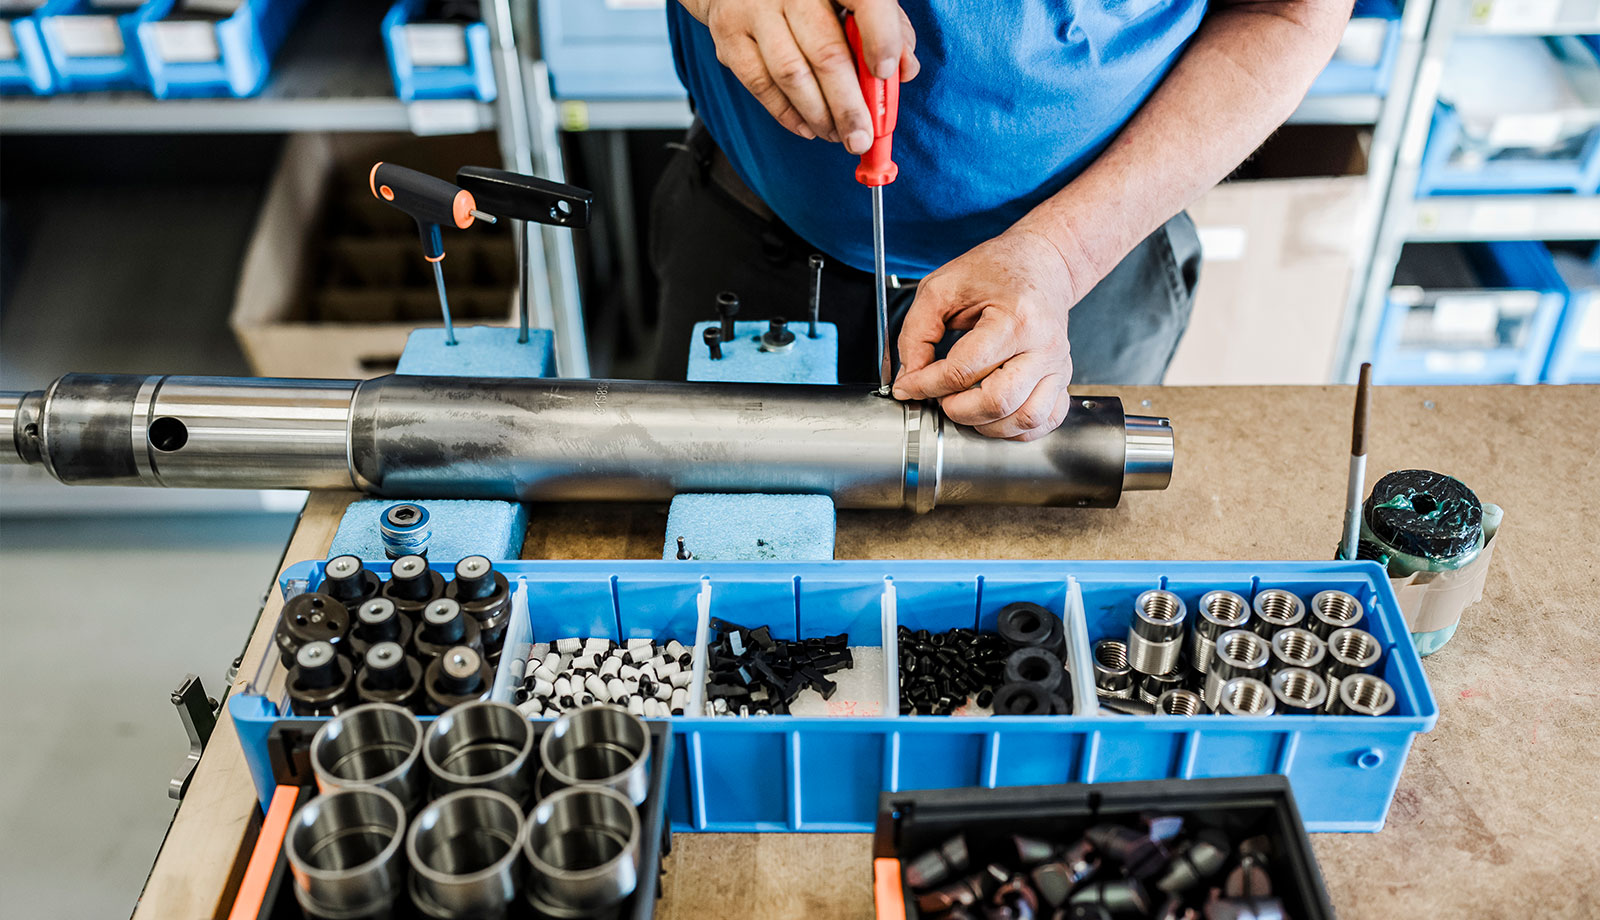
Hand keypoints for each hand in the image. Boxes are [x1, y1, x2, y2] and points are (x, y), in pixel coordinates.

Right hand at [680, 0, 918, 152]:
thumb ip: (886, 24)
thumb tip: (905, 69)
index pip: (866, 1)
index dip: (880, 38)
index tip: (885, 74)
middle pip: (826, 53)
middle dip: (848, 106)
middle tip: (862, 138)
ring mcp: (756, 9)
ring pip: (792, 75)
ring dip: (819, 115)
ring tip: (837, 135)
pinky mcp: (730, 34)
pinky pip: (760, 84)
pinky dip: (787, 114)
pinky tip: (808, 127)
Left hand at [892, 230, 1082, 440]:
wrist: (1042, 263)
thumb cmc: (996, 270)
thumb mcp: (942, 287)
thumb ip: (917, 332)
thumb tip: (910, 377)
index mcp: (1015, 318)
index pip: (963, 370)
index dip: (926, 385)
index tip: (909, 386)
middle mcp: (1043, 346)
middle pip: (997, 402)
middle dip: (957, 409)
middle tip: (940, 397)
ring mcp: (1057, 365)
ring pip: (1025, 419)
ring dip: (986, 425)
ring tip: (965, 406)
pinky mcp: (1063, 379)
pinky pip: (1045, 420)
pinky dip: (1017, 429)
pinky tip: (995, 415)